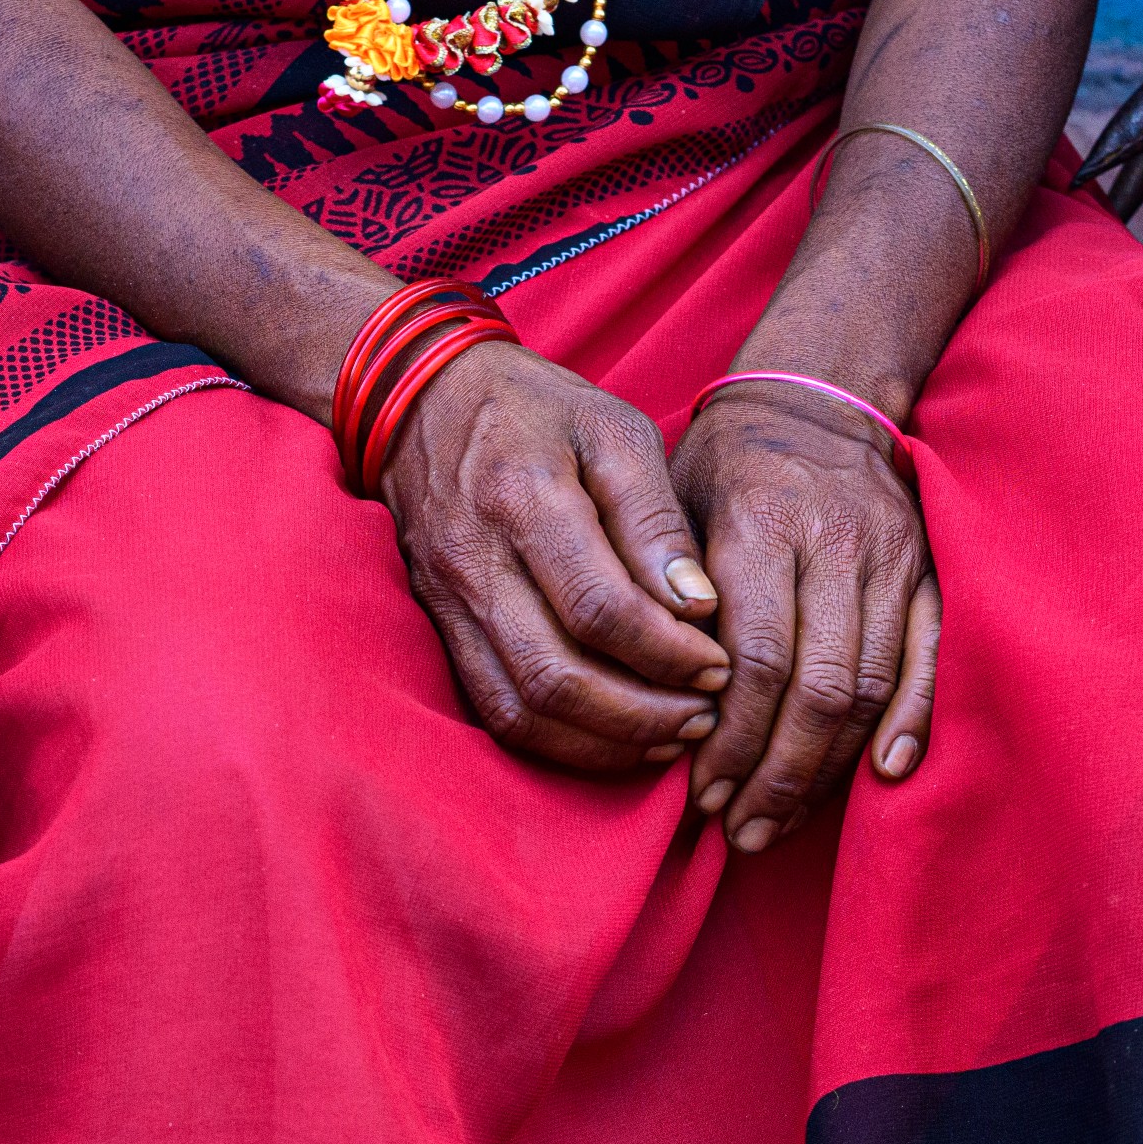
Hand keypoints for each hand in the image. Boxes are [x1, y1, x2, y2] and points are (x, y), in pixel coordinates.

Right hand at [377, 343, 729, 773]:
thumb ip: (656, 519)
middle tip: (706, 715)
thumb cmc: (537, 411)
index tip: (720, 665)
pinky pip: (499, 712)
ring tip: (672, 734)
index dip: (666, 652)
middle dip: (643, 713)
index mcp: (524, 497)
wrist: (422, 402)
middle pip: (556, 676)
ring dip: (605, 740)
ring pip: (524, 710)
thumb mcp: (613, 431)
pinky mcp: (442, 632)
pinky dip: (564, 741)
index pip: (598, 607)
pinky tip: (619, 736)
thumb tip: (699, 607)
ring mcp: (449, 605)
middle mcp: (476, 562)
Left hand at [667, 383, 935, 854]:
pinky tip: (884, 773)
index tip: (700, 793)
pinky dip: (910, 719)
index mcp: (762, 526)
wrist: (813, 400)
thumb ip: (664, 592)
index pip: (755, 661)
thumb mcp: (668, 506)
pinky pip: (926, 658)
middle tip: (739, 829)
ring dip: (826, 769)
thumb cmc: (721, 472)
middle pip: (817, 687)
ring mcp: (890, 558)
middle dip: (775, 774)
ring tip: (781, 819)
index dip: (730, 740)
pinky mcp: (926, 572)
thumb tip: (662, 698)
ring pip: (868, 686)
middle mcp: (836, 542)